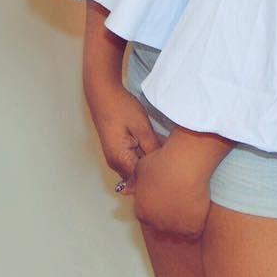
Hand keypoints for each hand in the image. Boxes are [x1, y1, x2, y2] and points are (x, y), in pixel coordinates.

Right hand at [84, 77, 164, 194]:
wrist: (103, 96)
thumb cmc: (121, 109)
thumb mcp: (141, 127)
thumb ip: (151, 147)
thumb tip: (163, 162)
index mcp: (120, 160)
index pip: (142, 179)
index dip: (158, 175)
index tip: (172, 167)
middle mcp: (115, 163)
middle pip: (139, 176)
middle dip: (155, 170)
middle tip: (172, 158)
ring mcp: (115, 158)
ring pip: (136, 167)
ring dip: (149, 162)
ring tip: (164, 150)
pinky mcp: (117, 150)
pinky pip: (133, 159)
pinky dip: (144, 155)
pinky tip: (155, 144)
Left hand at [132, 140, 211, 240]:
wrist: (185, 165)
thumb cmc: (164, 163)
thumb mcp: (142, 168)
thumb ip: (133, 181)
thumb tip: (123, 189)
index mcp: (141, 211)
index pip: (148, 214)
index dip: (158, 203)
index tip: (167, 193)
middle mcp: (155, 223)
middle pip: (162, 223)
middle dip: (169, 213)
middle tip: (179, 196)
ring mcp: (174, 227)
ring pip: (178, 229)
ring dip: (183, 219)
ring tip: (191, 201)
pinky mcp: (191, 228)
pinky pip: (193, 230)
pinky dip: (197, 221)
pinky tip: (200, 208)